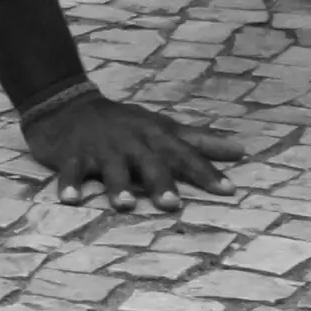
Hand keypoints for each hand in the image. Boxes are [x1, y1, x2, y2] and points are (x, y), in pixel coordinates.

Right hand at [22, 89, 245, 211]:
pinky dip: (69, 184)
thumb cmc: (125, 124)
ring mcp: (100, 148)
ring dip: (118, 186)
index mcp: (154, 136)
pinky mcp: (72, 155)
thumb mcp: (162, 128)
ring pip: (111, 168)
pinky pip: (71, 170)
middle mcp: (130, 142)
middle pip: (148, 162)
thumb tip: (241, 150)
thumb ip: (200, 142)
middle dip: (161, 182)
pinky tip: (70, 200)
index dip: (206, 172)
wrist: (69, 104)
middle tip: (173, 204)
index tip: (228, 191)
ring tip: (126, 205)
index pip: (185, 155)